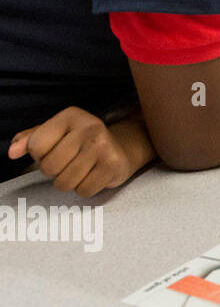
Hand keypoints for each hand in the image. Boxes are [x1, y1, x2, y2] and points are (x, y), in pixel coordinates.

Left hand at [7, 107, 150, 196]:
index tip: (55, 151)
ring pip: (65, 182)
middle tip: (69, 163)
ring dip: (69, 182)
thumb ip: (29, 140)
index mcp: (71, 115)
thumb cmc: (80, 143)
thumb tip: (12, 152)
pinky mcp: (113, 165)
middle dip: (55, 171)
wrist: (120, 150)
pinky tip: (92, 176)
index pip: (36, 146)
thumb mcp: (56, 133)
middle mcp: (89, 126)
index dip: (41, 156)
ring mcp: (103, 146)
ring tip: (80, 171)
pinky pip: (83, 190)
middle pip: (49, 167)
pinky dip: (85, 189)